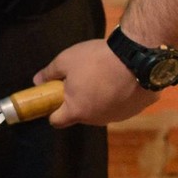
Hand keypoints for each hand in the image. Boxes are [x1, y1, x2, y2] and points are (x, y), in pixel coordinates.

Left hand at [33, 38, 158, 126]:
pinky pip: (123, 104)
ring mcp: (120, 116)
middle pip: (81, 114)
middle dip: (78, 100)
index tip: (54, 98)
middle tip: (81, 79)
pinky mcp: (138, 109)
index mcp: (77, 110)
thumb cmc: (97, 59)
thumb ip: (49, 73)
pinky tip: (122, 78)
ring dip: (100, 98)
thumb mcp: (65, 60)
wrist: (139, 56)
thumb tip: (38, 81)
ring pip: (102, 110)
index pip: (57, 121)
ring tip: (104, 76)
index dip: (52, 111)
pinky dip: (120, 95)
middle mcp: (98, 119)